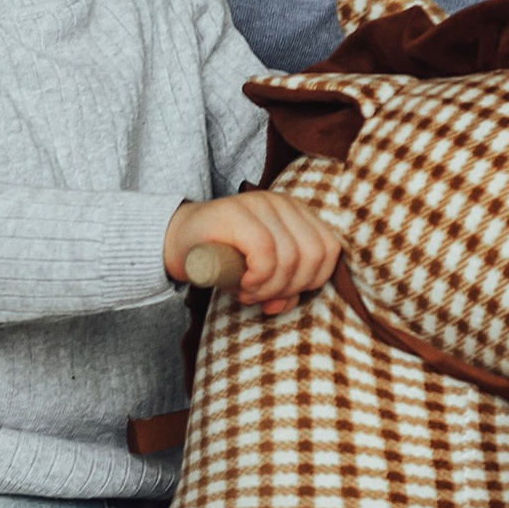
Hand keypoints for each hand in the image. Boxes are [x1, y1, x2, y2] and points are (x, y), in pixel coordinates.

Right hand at [164, 191, 343, 317]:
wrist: (179, 242)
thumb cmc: (225, 260)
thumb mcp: (262, 278)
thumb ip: (283, 290)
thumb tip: (283, 304)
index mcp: (298, 214)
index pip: (330, 250)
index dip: (312, 282)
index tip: (282, 294)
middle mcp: (284, 203)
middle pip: (315, 255)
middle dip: (291, 287)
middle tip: (262, 296)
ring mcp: (261, 204)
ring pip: (291, 257)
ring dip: (269, 287)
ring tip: (248, 292)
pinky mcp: (238, 213)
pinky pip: (265, 254)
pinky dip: (257, 280)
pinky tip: (241, 286)